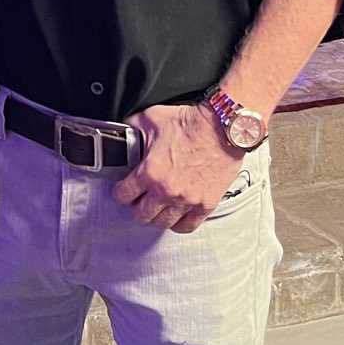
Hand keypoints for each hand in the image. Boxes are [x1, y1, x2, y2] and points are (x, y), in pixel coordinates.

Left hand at [112, 103, 243, 234]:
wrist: (223, 127)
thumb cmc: (193, 123)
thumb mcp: (152, 118)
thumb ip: (133, 127)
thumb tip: (125, 132)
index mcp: (150, 172)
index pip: (123, 195)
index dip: (120, 192)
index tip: (123, 190)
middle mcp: (167, 190)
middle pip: (141, 214)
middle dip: (136, 207)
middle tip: (138, 200)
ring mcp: (187, 200)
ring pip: (162, 223)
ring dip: (156, 217)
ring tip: (156, 209)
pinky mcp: (205, 204)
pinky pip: (187, 226)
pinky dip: (179, 223)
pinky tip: (176, 216)